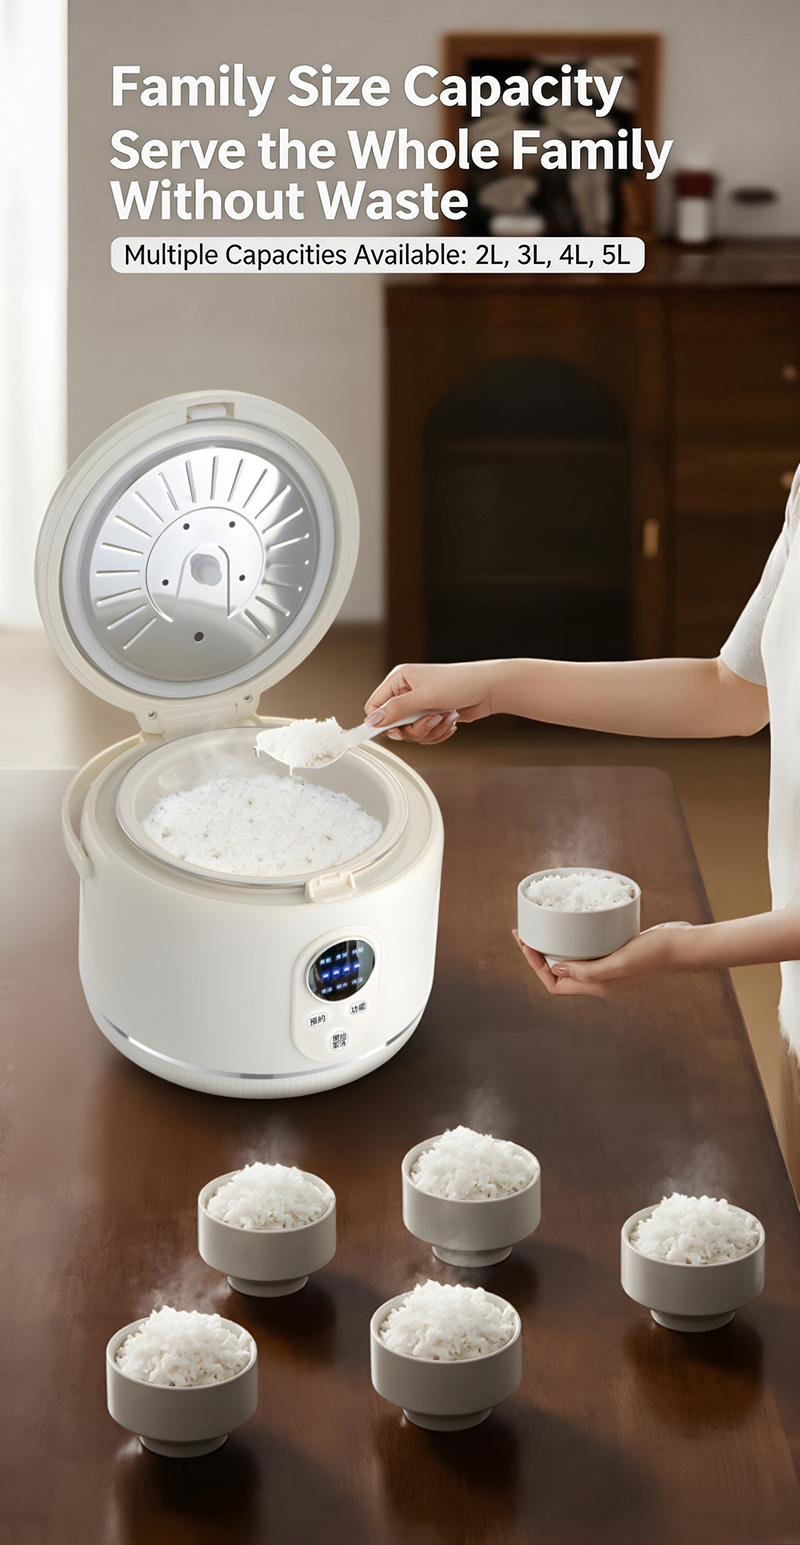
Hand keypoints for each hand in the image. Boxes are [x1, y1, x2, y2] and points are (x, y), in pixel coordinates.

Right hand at [363, 660, 500, 744]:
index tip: (396, 731)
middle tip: (430, 719)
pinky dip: (438, 732)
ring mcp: (420, 705)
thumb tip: (372, 721)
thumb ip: (396, 710)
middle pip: (394, 725)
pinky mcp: (431, 716)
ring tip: (444, 716)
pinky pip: (425, 735)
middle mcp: (407, 692)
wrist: (488, 689)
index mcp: (399, 680)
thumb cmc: (460, 683)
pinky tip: (449, 720)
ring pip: (411, 732)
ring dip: (429, 730)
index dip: (382, 722)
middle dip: (414, 728)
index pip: (375, 706)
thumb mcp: (424, 697)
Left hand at [512, 922, 693, 997]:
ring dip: (554, 945)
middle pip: (558, 971)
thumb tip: (557, 968)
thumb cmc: (653, 954)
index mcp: (597, 986)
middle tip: (526, 932)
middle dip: (539, 954)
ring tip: (541, 928)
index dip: (535, 965)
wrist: (681, 945)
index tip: (525, 942)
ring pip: (571, 959)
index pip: (554, 983)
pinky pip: (586, 948)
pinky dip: (573, 938)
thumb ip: (589, 970)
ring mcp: (608, 966)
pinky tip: (570, 923)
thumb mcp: (619, 962)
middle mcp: (599, 979)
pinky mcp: (616, 952)